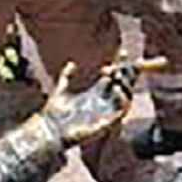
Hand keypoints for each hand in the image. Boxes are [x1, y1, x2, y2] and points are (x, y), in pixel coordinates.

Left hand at [42, 56, 165, 146]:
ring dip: (124, 84)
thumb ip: (67, 76)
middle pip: (123, 85)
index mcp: (96, 93)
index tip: (122, 52)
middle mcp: (103, 102)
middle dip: (128, 73)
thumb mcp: (61, 89)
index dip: (119, 65)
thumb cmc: (55, 113)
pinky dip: (120, 101)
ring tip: (118, 72)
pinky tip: (116, 88)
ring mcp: (105, 113)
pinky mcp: (105, 124)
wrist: (50, 130)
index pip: (113, 77)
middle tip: (131, 60)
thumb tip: (72, 63)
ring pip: (124, 97)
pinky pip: (119, 113)